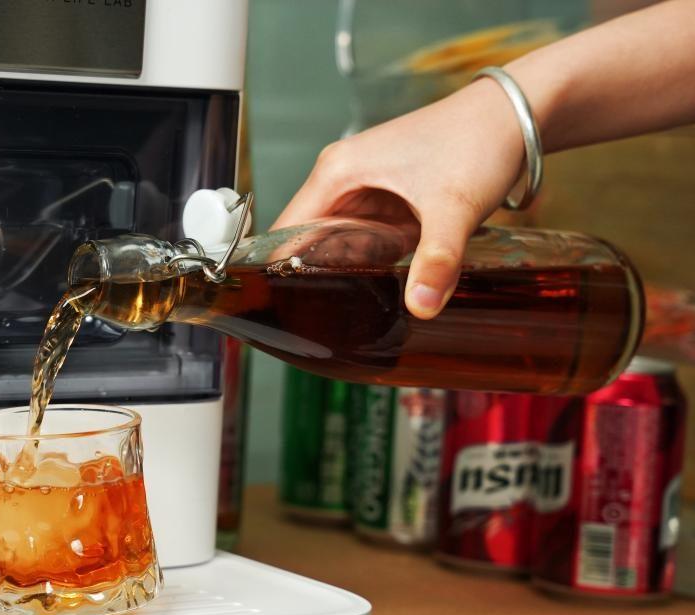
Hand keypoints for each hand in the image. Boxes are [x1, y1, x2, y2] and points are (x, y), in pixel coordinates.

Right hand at [272, 79, 526, 318]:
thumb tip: (421, 307)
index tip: (289, 308)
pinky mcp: (386, 193)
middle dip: (309, 275)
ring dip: (338, 268)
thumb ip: (436, 259)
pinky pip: (360, 234)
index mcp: (337, 172)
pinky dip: (365, 257)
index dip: (280, 270)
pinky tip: (378, 283)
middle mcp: (340, 175)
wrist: (518, 112)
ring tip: (345, 309)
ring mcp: (363, 184)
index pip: (284, 230)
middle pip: (304, 237)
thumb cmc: (479, 141)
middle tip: (321, 319)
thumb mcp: (454, 207)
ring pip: (332, 238)